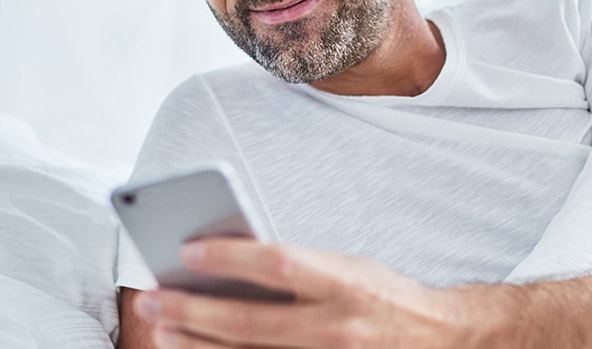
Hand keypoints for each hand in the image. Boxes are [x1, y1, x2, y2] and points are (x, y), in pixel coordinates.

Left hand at [133, 237, 510, 347]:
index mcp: (345, 282)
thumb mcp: (349, 266)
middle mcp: (336, 327)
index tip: (187, 251)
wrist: (439, 340)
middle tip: (152, 299)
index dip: (230, 258)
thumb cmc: (384, 295)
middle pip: (250, 322)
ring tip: (161, 333)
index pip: (278, 264)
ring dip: (199, 348)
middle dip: (194, 311)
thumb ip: (300, 267)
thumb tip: (236, 265)